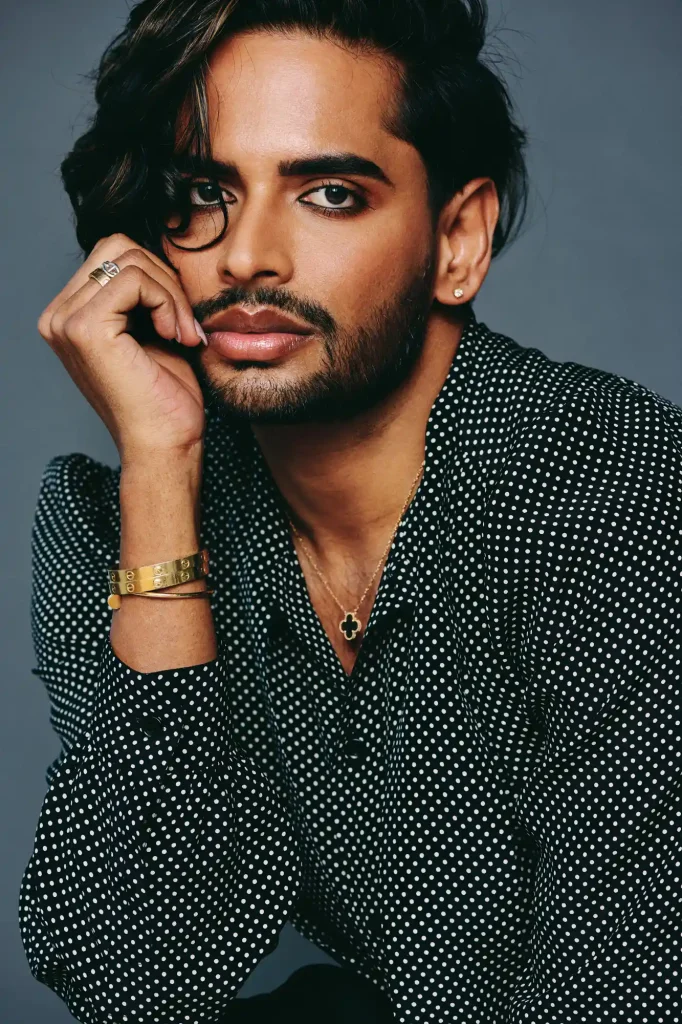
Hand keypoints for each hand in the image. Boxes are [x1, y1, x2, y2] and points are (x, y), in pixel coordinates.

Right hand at [38, 234, 207, 462]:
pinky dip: (167, 301)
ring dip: (170, 292)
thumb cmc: (165, 399)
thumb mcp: (153, 332)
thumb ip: (145, 293)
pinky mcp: (85, 327)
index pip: (113, 255)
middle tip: (185, 325)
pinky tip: (176, 335)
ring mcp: (65, 320)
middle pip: (118, 247)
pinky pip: (135, 279)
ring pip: (130, 259)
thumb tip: (162, 250)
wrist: (165, 445)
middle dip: (164, 279)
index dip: (158, 278)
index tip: (181, 321)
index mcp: (69, 315)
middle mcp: (57, 316)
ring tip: (183, 333)